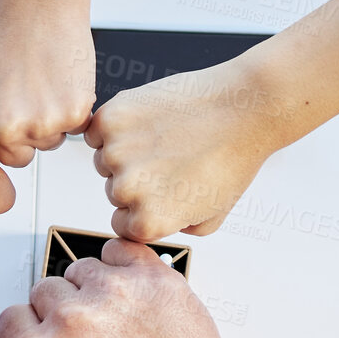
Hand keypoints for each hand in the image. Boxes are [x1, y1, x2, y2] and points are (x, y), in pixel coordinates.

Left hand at [0, 0, 95, 166]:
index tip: (5, 111)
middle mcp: (2, 131)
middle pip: (19, 156)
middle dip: (24, 132)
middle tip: (27, 92)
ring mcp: (39, 125)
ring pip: (49, 142)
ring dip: (50, 119)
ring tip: (42, 78)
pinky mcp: (72, 114)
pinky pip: (75, 126)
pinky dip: (72, 106)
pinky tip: (60, 76)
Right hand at [0, 239, 298, 337]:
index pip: (11, 318)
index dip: (29, 331)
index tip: (43, 336)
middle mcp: (72, 318)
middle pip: (44, 290)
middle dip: (60, 313)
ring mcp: (113, 292)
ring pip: (81, 269)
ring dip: (91, 291)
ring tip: (115, 322)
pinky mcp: (151, 277)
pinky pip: (119, 249)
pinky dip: (122, 267)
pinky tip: (129, 295)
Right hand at [85, 55, 281, 240]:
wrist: (242, 109)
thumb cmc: (233, 157)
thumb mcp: (213, 215)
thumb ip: (178, 228)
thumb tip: (157, 221)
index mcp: (148, 221)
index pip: (122, 224)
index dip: (142, 206)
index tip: (159, 189)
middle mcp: (127, 190)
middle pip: (113, 191)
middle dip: (135, 178)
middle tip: (169, 159)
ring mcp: (116, 152)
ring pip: (104, 159)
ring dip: (124, 151)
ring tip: (164, 137)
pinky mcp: (112, 118)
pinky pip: (96, 131)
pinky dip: (113, 127)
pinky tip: (147, 122)